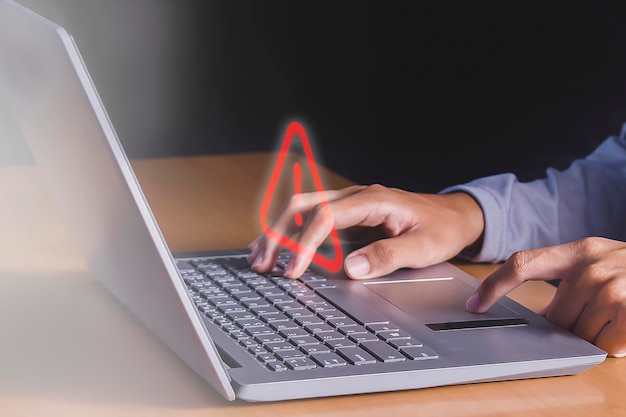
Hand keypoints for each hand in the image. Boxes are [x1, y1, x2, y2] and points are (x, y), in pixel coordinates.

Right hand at [248, 184, 484, 278]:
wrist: (454, 215)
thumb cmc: (441, 228)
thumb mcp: (423, 247)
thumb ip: (388, 256)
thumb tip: (350, 267)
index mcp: (373, 199)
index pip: (326, 216)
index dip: (306, 244)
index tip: (295, 271)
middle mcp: (355, 196)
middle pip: (304, 206)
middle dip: (278, 234)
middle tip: (262, 263)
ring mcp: (350, 204)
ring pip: (302, 210)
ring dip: (278, 232)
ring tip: (258, 257)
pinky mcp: (349, 216)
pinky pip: (312, 220)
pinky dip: (292, 234)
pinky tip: (279, 249)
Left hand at [466, 237, 625, 356]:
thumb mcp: (604, 263)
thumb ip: (570, 281)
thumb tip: (543, 317)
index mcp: (580, 250)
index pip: (522, 264)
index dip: (493, 285)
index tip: (474, 304)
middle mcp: (593, 265)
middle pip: (555, 316)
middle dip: (569, 327)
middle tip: (597, 316)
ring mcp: (613, 287)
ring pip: (578, 334)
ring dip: (594, 335)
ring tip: (619, 315)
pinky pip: (605, 345)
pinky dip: (615, 344)